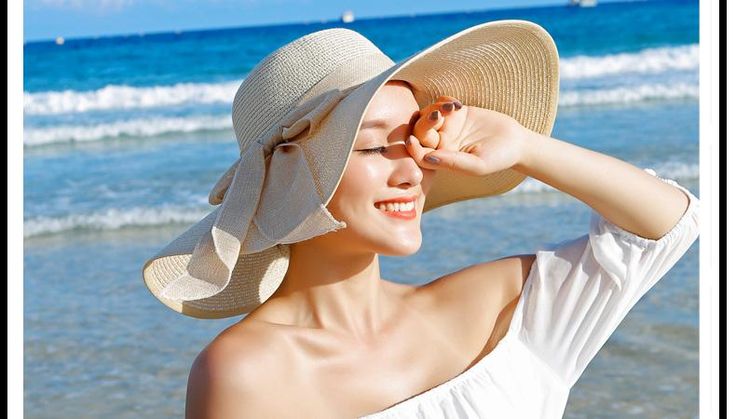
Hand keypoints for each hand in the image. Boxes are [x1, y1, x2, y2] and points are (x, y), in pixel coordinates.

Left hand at [405, 96, 533, 176]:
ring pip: (429, 115)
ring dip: (435, 109)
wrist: (516, 141)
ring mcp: (448, 126)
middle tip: (437, 116)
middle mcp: (442, 142)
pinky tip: (457, 104)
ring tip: (452, 108)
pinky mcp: (457, 112)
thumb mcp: (477, 165)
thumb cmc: (498, 158)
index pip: (420, 154)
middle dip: (424, 124)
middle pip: (420, 132)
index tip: (411, 141)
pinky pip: (441, 103)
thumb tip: (427, 157)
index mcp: (442, 159)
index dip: (412, 149)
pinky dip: (444, 101)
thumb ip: (452, 162)